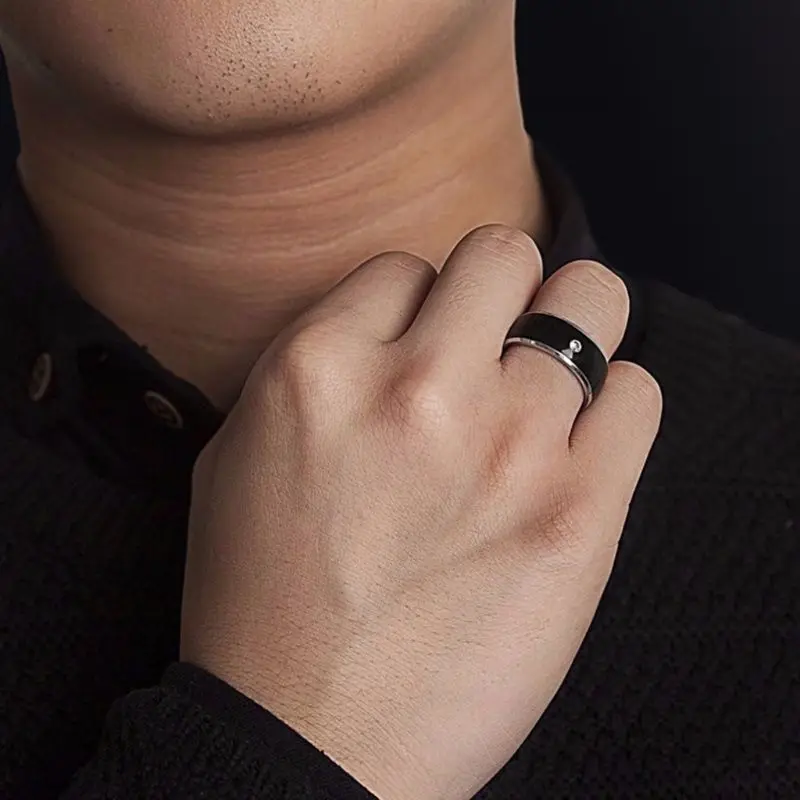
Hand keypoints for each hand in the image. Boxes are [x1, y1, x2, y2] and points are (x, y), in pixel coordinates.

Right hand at [181, 225, 661, 799]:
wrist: (309, 738)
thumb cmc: (263, 603)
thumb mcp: (237, 456)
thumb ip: (315, 367)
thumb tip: (391, 322)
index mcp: (318, 368)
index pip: (404, 268)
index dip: (416, 305)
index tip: (422, 349)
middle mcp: (416, 390)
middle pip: (503, 252)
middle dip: (502, 286)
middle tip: (497, 337)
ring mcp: (507, 446)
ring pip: (591, 301)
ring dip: (572, 332)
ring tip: (549, 383)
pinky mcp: (579, 512)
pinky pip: (638, 395)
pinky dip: (617, 405)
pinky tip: (581, 443)